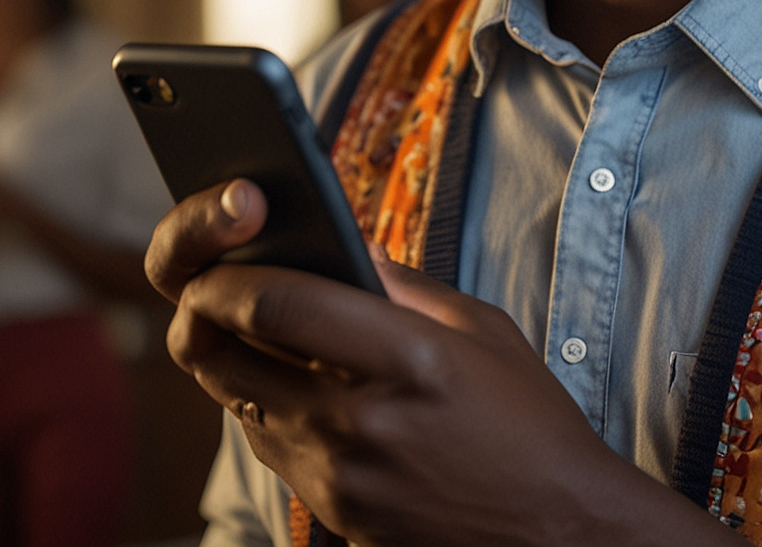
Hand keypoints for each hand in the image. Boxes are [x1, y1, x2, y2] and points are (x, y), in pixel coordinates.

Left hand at [146, 181, 728, 546]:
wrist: (559, 532)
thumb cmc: (530, 424)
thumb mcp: (482, 331)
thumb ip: (403, 286)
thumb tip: (345, 244)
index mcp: (407, 360)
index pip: (278, 305)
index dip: (229, 276)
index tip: (218, 260)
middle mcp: (361, 421)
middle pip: (228, 357)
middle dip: (202, 316)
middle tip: (206, 291)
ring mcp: (339, 476)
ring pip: (236, 404)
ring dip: (228, 362)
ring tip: (245, 331)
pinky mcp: (333, 513)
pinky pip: (267, 449)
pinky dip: (261, 410)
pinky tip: (287, 388)